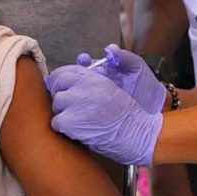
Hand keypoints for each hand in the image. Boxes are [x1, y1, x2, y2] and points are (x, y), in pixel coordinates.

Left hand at [46, 65, 162, 165]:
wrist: (140, 134)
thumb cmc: (129, 113)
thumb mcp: (114, 87)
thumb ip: (95, 76)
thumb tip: (80, 61)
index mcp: (93, 77)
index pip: (64, 71)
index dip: (61, 81)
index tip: (64, 89)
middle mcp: (83, 86)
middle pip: (56, 85)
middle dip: (61, 95)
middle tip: (71, 107)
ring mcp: (76, 103)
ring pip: (56, 104)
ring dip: (64, 112)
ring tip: (79, 120)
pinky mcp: (71, 121)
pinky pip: (57, 122)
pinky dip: (65, 128)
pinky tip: (77, 131)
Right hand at [77, 44, 166, 113]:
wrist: (156, 110)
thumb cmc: (147, 87)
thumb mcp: (137, 68)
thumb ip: (125, 57)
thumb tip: (109, 48)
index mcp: (104, 71)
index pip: (87, 64)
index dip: (83, 61)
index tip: (84, 59)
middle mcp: (97, 84)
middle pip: (78, 77)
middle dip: (73, 73)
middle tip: (74, 75)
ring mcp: (95, 100)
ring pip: (78, 92)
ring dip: (74, 89)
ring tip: (74, 87)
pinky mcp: (96, 114)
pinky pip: (84, 108)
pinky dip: (79, 105)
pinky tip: (79, 103)